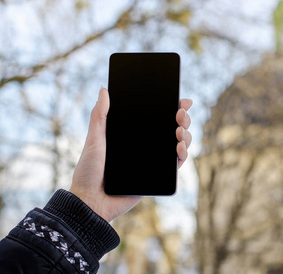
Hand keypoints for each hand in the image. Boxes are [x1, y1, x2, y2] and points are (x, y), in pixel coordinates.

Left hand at [69, 87, 192, 221]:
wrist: (91, 201)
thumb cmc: (88, 171)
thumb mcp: (94, 139)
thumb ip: (99, 115)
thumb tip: (104, 89)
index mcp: (133, 133)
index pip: (156, 116)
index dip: (172, 107)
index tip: (181, 100)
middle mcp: (145, 145)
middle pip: (172, 127)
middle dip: (183, 118)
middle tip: (181, 114)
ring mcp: (153, 160)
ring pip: (178, 143)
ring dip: (186, 135)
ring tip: (179, 131)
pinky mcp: (157, 176)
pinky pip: (176, 164)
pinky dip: (183, 154)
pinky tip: (180, 147)